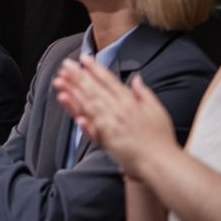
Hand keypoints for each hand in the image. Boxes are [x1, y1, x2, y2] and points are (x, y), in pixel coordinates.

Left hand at [53, 56, 176, 177]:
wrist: (161, 162)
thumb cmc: (160, 139)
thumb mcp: (157, 110)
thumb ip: (144, 93)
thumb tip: (136, 78)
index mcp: (131, 102)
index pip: (110, 81)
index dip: (96, 69)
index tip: (84, 58)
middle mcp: (119, 109)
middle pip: (95, 89)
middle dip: (79, 76)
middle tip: (65, 65)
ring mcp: (111, 123)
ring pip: (87, 102)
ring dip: (72, 90)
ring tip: (59, 80)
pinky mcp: (105, 137)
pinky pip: (86, 120)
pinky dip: (77, 111)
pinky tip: (66, 102)